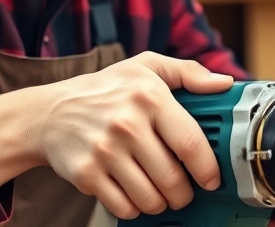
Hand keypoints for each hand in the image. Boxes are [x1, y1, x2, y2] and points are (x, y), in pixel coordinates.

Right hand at [38, 51, 233, 218]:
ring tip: (159, 193)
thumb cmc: (106, 90)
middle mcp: (127, 123)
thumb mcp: (146, 67)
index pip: (190, 143)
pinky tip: (133, 193)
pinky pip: (124, 207)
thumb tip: (224, 84)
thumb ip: (188, 73)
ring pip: (150, 199)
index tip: (211, 179)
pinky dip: (134, 208)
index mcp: (148, 96)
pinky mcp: (87, 174)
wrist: (50, 113)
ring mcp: (105, 151)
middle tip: (183, 191)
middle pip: (173, 179)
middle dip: (184, 193)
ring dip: (160, 203)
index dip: (208, 169)